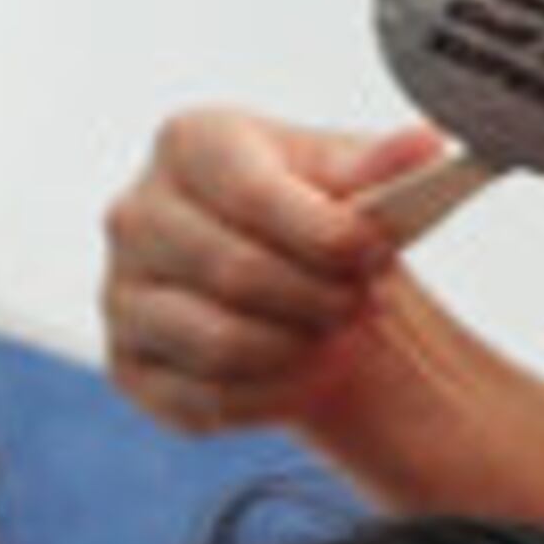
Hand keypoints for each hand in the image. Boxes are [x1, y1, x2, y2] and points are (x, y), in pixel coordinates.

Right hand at [99, 107, 447, 438]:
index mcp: (186, 144)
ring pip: (217, 344)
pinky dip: (270, 397)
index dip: (325, 235)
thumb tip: (424, 147)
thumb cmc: (309, 217)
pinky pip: (203, 400)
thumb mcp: (345, 177)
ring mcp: (120, 295)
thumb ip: (378, 164)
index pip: (252, 195)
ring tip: (335, 340)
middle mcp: (136, 215)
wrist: (279, 278)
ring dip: (295, 352)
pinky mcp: (127, 367)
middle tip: (360, 305)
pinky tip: (304, 375)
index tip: (375, 253)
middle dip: (316, 298)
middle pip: (235, 272)